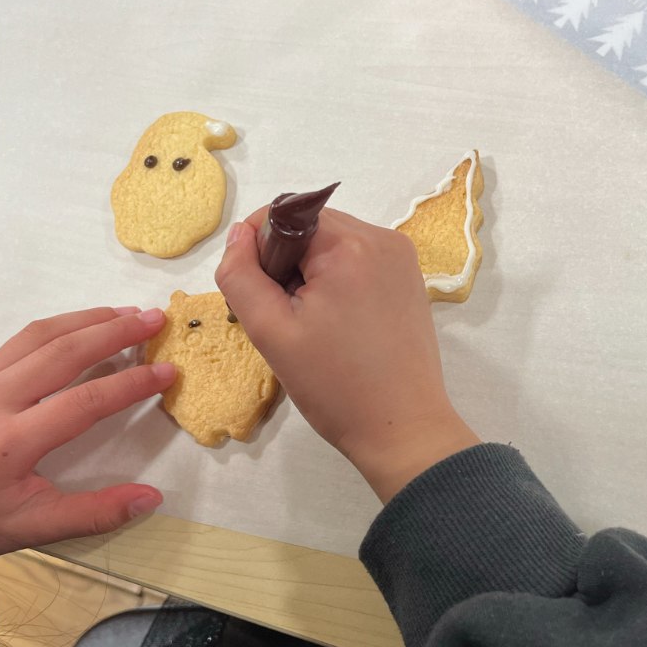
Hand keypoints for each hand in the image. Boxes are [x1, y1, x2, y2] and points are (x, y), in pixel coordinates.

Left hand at [0, 307, 176, 567]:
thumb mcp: (33, 528)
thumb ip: (95, 513)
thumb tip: (151, 498)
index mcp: (10, 441)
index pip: (85, 401)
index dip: (132, 383)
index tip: (168, 371)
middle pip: (64, 352)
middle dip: (115, 332)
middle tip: (155, 319)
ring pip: (40, 336)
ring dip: (87, 320)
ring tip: (127, 315)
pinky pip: (19, 342)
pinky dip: (58, 328)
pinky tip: (83, 326)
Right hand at [216, 210, 478, 502]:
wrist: (403, 430)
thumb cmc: (335, 386)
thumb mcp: (272, 332)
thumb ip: (241, 275)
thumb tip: (238, 237)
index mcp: (350, 245)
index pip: (281, 216)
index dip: (258, 251)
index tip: (263, 299)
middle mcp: (382, 238)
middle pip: (308, 228)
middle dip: (285, 264)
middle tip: (287, 319)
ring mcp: (401, 258)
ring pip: (332, 245)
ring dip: (310, 275)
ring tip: (313, 327)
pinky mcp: (409, 279)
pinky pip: (357, 262)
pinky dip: (337, 283)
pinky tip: (337, 326)